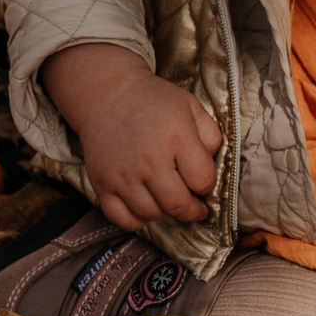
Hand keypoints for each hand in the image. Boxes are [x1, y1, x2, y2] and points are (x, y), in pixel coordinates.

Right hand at [42, 43, 222, 232]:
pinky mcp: (102, 184)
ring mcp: (123, 175)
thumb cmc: (154, 101)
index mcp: (176, 138)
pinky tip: (145, 206)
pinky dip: (136, 221)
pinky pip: (122, 219)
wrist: (107, 95)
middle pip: (178, 205)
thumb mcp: (191, 106)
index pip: (203, 180)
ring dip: (164, 212)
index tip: (203, 183)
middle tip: (195, 207)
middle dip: (193, 210)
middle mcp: (149, 160)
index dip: (208, 186)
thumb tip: (213, 166)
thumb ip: (210, 135)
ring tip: (167, 198)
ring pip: (151, 214)